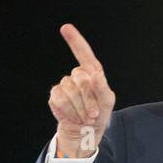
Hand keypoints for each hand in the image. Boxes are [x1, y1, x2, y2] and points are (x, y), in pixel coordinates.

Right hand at [49, 23, 115, 158]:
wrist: (84, 134)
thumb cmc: (99, 116)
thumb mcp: (107, 103)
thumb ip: (102, 88)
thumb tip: (94, 75)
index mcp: (92, 73)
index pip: (84, 53)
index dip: (75, 40)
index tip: (65, 28)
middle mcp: (77, 76)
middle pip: (81, 78)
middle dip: (89, 100)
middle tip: (94, 114)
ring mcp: (64, 86)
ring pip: (70, 91)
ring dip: (80, 109)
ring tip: (84, 118)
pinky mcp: (55, 96)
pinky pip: (59, 100)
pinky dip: (69, 112)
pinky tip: (72, 117)